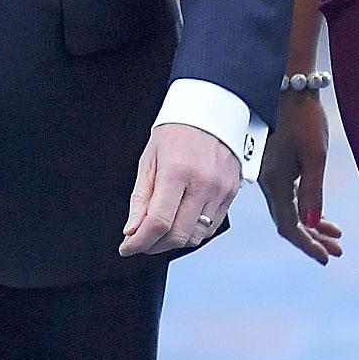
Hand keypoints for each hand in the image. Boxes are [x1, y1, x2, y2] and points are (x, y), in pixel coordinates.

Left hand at [121, 124, 239, 256]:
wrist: (210, 112)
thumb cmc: (176, 132)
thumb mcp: (149, 160)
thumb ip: (140, 198)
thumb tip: (132, 230)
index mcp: (177, 172)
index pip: (158, 222)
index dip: (139, 242)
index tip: (127, 246)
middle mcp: (203, 183)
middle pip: (178, 235)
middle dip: (153, 246)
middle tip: (140, 241)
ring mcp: (220, 190)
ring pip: (196, 237)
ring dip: (173, 242)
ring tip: (159, 233)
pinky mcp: (231, 193)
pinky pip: (211, 227)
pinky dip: (193, 233)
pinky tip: (180, 224)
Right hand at [257, 94, 344, 264]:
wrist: (292, 87)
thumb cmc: (305, 119)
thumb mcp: (315, 156)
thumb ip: (314, 190)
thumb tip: (312, 223)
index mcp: (275, 183)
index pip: (289, 226)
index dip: (307, 244)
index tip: (327, 258)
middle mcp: (269, 182)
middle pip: (289, 221)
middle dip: (312, 239)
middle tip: (336, 252)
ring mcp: (272, 174)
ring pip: (291, 209)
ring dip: (312, 224)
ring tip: (336, 237)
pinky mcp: (278, 166)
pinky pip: (291, 196)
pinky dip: (307, 207)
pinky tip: (322, 214)